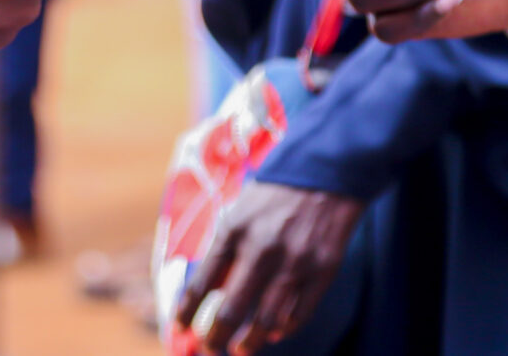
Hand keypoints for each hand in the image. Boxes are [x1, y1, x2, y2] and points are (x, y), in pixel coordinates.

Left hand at [175, 181, 361, 354]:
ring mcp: (294, 262)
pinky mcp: (322, 270)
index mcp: (235, 229)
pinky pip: (299, 314)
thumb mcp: (240, 210)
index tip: (181, 327)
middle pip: (230, 311)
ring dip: (249, 343)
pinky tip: (275, 333)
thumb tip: (208, 290)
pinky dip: (284, 329)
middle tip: (212, 347)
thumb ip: (225, 247)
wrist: (326, 169)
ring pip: (265, 322)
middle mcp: (261, 248)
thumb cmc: (276, 192)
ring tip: (241, 349)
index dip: (187, 311)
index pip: (202, 282)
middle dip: (216, 337)